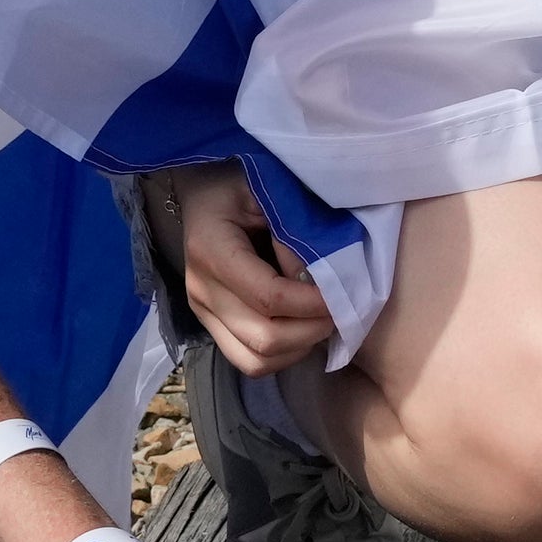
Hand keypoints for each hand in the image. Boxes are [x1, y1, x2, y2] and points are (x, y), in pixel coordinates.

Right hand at [147, 161, 336, 377]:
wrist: (204, 190)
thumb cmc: (241, 181)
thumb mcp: (270, 191)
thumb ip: (293, 233)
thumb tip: (317, 280)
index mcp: (210, 249)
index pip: (268, 297)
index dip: (312, 303)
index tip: (342, 292)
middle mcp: (200, 288)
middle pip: (263, 338)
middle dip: (311, 330)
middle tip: (340, 309)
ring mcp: (201, 311)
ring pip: (255, 360)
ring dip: (298, 347)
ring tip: (321, 321)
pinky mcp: (210, 324)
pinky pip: (248, 361)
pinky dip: (283, 354)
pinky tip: (301, 328)